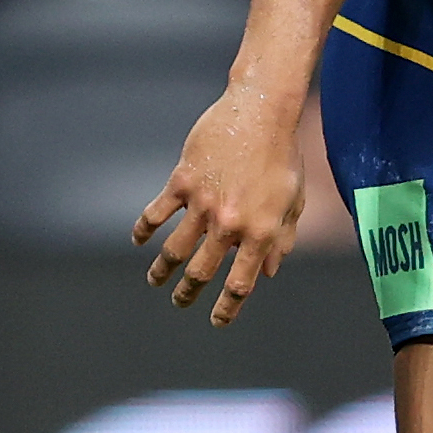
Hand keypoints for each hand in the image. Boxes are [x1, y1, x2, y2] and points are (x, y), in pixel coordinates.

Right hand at [136, 83, 306, 326]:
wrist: (261, 111)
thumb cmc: (283, 155)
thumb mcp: (293, 200)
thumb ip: (282, 238)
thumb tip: (269, 271)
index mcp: (260, 232)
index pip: (240, 283)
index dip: (228, 308)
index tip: (218, 321)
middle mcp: (230, 224)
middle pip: (201, 273)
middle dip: (188, 294)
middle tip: (180, 301)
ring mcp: (203, 204)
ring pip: (174, 251)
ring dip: (162, 271)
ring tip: (156, 280)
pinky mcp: (182, 182)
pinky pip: (156, 214)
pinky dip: (144, 230)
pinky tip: (139, 240)